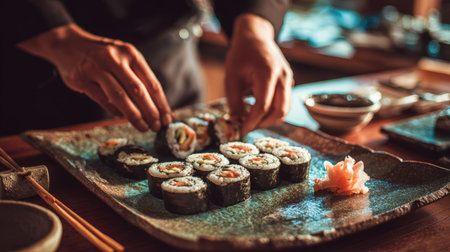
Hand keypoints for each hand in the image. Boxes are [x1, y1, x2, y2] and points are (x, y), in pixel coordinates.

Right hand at [17, 24, 172, 131]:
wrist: (68, 44)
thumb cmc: (103, 56)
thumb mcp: (124, 58)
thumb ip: (138, 78)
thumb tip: (156, 106)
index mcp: (130, 53)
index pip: (151, 83)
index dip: (161, 103)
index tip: (167, 118)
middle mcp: (114, 58)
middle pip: (137, 90)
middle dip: (150, 112)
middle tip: (156, 126)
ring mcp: (96, 68)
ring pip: (119, 97)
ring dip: (133, 115)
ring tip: (143, 127)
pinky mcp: (81, 79)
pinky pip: (102, 100)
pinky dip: (114, 110)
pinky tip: (121, 117)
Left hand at [225, 14, 292, 135]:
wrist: (255, 36)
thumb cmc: (241, 54)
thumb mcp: (231, 77)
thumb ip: (233, 101)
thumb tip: (236, 122)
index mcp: (267, 73)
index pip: (263, 105)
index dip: (252, 121)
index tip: (242, 130)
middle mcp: (282, 77)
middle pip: (280, 111)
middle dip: (263, 123)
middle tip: (248, 127)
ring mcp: (288, 79)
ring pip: (285, 109)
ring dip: (270, 119)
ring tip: (252, 120)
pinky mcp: (288, 81)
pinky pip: (285, 102)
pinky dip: (273, 111)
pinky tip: (258, 110)